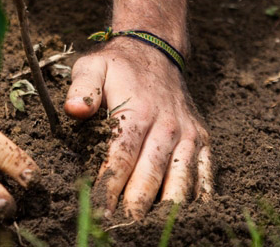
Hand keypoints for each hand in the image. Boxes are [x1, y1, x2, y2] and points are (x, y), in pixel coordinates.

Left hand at [64, 39, 211, 218]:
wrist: (157, 50)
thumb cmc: (119, 64)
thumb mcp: (93, 66)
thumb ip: (83, 88)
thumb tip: (73, 109)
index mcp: (138, 112)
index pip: (122, 158)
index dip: (110, 187)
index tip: (99, 211)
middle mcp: (168, 126)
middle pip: (152, 176)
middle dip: (136, 207)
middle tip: (123, 231)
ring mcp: (189, 135)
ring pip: (181, 180)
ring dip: (168, 210)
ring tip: (154, 232)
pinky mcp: (203, 139)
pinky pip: (206, 173)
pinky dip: (201, 197)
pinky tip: (191, 219)